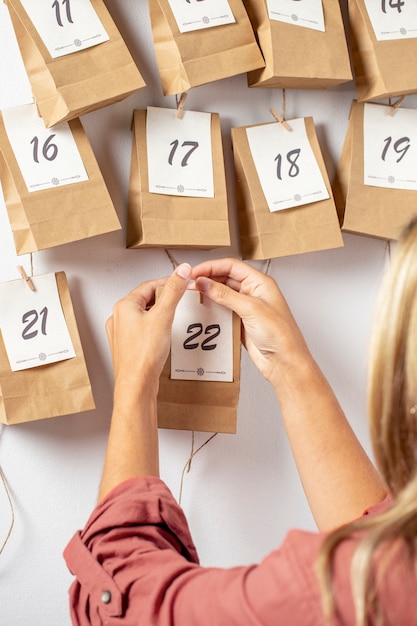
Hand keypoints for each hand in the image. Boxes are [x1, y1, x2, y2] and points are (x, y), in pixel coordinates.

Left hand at [106, 263, 191, 390]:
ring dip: (158, 314)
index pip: (149, 286)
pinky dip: (153, 328)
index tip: (180, 282)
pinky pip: (141, 329)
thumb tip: (181, 271)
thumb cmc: (143, 355)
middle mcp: (118, 318)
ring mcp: (121, 333)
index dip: (167, 283)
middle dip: (163, 299)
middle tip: (178, 300)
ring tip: (171, 318)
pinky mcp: (126, 346)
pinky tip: (162, 336)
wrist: (136, 384)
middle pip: (145, 299)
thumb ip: (173, 291)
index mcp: (124, 306)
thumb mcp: (163, 316)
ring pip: (143, 315)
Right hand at [191, 258, 310, 384]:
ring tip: (193, 295)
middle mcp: (254, 292)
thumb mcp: (251, 309)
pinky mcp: (241, 322)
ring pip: (223, 294)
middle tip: (190, 283)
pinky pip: (223, 310)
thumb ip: (225, 294)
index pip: (231, 266)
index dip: (211, 267)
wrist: (284, 362)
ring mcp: (247, 308)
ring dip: (208, 294)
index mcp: (261, 283)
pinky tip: (203, 310)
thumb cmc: (281, 335)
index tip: (194, 272)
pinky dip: (212, 309)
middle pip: (225, 278)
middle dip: (207, 279)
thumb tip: (205, 283)